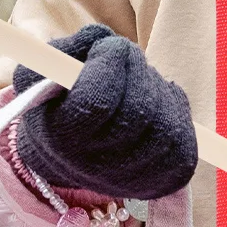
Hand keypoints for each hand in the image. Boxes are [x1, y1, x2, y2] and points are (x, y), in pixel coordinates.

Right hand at [12, 23, 197, 201]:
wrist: (64, 153)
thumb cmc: (56, 101)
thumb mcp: (42, 69)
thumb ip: (67, 50)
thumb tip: (107, 42)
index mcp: (59, 137)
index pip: (97, 102)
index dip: (110, 65)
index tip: (111, 47)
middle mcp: (92, 167)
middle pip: (137, 115)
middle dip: (140, 73)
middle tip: (131, 56)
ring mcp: (127, 180)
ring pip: (165, 130)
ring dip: (160, 93)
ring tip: (142, 82)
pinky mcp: (157, 185)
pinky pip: (184, 151)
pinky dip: (179, 116)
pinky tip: (161, 103)